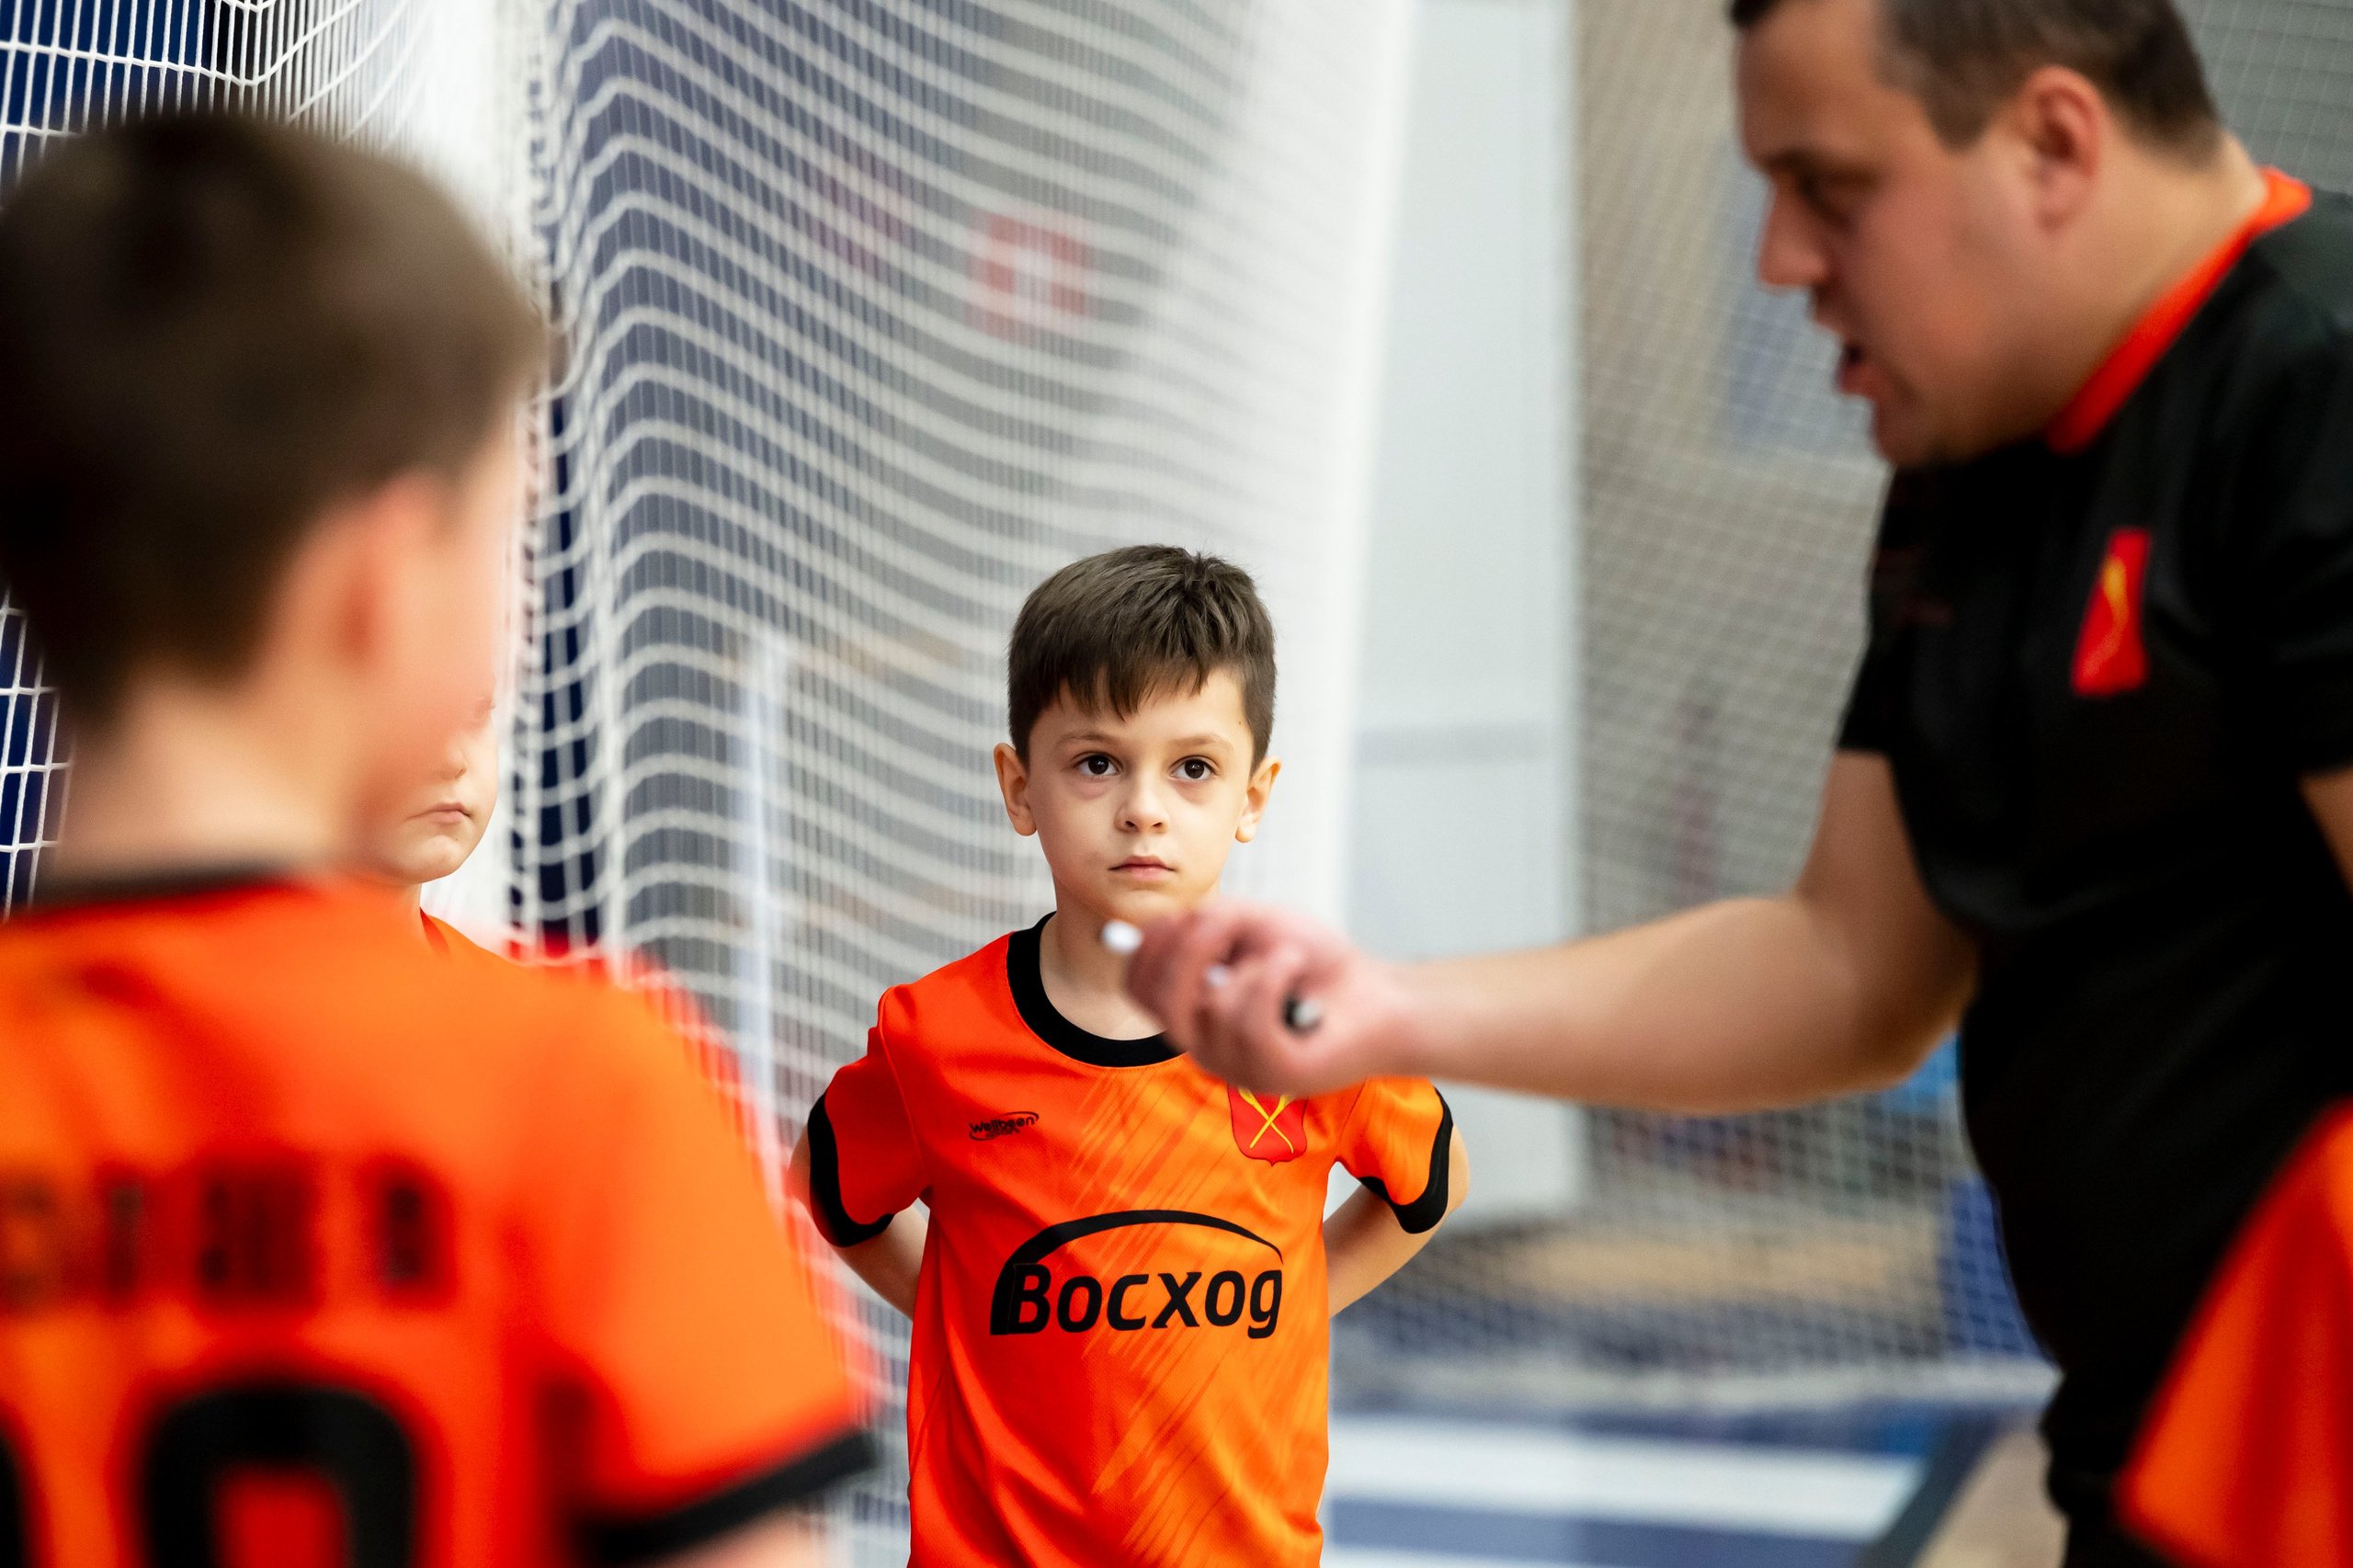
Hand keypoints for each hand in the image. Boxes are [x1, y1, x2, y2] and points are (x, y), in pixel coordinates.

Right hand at [1123, 899, 1415, 1095]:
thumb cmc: (1316, 961)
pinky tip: (1295, 968)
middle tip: (1225, 920)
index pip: (1137, 984)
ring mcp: (1237, 1065)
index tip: (1184, 916)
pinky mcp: (1274, 1074)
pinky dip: (1274, 977)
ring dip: (1256, 963)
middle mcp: (1204, 1043)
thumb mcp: (1258, 923)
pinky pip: (1251, 1021)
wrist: (1379, 996)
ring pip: (1212, 1006)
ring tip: (1288, 955)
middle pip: (1157, 997)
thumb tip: (1173, 924)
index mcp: (1193, 1008)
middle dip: (1187, 948)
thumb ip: (1213, 919)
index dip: (1147, 944)